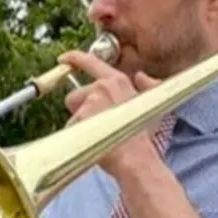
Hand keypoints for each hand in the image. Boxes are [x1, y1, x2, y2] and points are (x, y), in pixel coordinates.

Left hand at [58, 50, 164, 176]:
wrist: (136, 158)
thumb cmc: (142, 136)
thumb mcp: (152, 106)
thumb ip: (149, 86)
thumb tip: (141, 75)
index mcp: (118, 81)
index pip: (91, 62)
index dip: (75, 58)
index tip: (64, 59)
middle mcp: (103, 86)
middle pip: (76, 95)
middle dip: (81, 110)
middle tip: (98, 125)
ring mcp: (91, 100)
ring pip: (73, 112)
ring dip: (80, 123)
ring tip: (98, 134)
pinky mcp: (81, 115)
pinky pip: (70, 126)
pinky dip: (77, 135)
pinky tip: (92, 141)